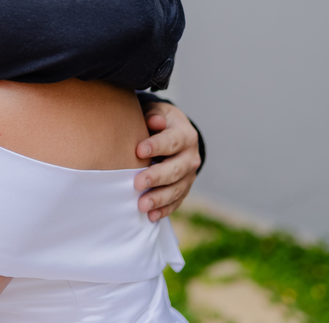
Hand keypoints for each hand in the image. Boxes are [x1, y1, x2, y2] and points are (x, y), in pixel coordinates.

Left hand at [134, 102, 201, 221]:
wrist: (173, 134)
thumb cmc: (158, 121)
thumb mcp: (157, 112)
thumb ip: (154, 116)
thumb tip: (154, 122)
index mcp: (185, 135)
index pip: (172, 141)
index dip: (156, 146)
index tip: (138, 151)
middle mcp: (191, 156)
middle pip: (175, 169)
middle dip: (156, 177)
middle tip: (137, 183)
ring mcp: (189, 175)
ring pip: (177, 189)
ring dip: (159, 198)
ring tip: (141, 205)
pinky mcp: (184, 189)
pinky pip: (176, 201)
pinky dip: (164, 209)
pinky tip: (151, 216)